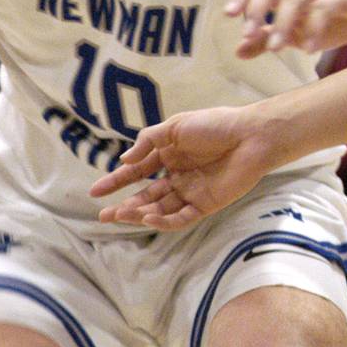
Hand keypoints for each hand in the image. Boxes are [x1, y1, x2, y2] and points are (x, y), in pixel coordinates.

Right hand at [89, 106, 277, 230]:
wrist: (250, 135)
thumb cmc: (215, 124)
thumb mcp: (176, 126)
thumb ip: (148, 142)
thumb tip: (124, 160)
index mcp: (170, 155)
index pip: (138, 172)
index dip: (116, 181)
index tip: (95, 191)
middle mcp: (178, 176)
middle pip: (146, 196)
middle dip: (124, 206)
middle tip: (104, 215)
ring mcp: (191, 192)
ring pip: (160, 209)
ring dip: (140, 214)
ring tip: (120, 215)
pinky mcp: (206, 205)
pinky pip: (181, 218)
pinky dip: (164, 221)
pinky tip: (149, 218)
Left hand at [225, 0, 346, 57]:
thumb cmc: (339, 13)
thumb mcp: (300, 29)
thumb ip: (270, 37)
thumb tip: (238, 50)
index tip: (227, 16)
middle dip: (257, 10)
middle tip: (249, 34)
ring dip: (283, 23)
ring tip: (277, 49)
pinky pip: (324, 8)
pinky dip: (315, 28)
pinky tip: (311, 50)